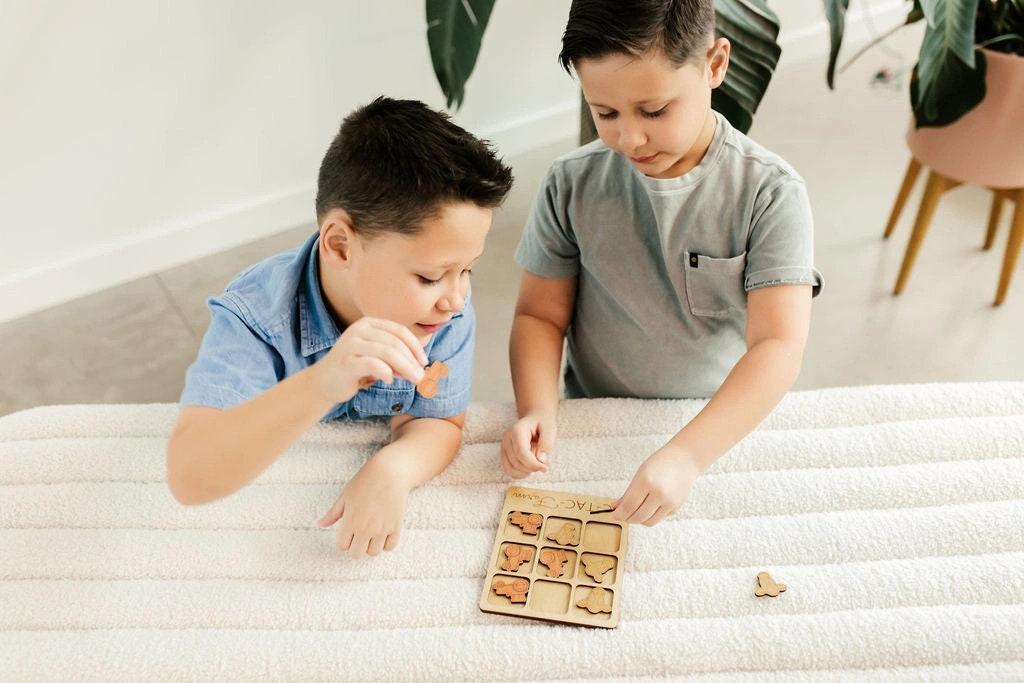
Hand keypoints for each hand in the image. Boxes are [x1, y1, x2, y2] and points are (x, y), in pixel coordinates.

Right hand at [312, 317, 427, 403]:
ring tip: (414, 380)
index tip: (424, 362)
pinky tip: (389, 380)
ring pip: (387, 352)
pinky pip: (372, 364)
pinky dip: (386, 372)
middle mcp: (359, 330)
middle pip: (395, 342)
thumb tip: (421, 367)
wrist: (325, 382)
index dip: (415, 346)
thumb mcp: (378, 359)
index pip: (399, 331)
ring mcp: (350, 344)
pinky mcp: (345, 361)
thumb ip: (397, 359)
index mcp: (369, 324)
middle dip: (412, 360)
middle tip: (421, 376)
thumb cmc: (356, 369)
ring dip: (405, 367)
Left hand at [317, 458, 409, 557]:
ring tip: (371, 534)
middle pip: (356, 554)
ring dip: (370, 545)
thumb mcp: (345, 496)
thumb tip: (320, 524)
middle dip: (355, 546)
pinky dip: (385, 543)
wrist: (390, 472)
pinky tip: (383, 533)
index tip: (348, 532)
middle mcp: (366, 528)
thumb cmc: (365, 481)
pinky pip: (389, 547)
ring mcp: (382, 528)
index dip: (343, 540)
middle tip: (358, 535)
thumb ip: (333, 514)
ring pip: (373, 552)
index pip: (342, 546)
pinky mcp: (396, 526)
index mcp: (350, 521)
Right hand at [500, 410, 555, 477]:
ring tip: (536, 462)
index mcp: (517, 430)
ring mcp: (503, 446)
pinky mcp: (504, 454)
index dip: (533, 464)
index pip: (521, 453)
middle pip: (517, 462)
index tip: (545, 467)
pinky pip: (508, 470)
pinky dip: (520, 473)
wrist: (535, 419)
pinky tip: (529, 467)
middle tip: (544, 463)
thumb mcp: (550, 429)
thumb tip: (541, 460)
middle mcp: (507, 438)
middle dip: (532, 467)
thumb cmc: (543, 423)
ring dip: (526, 471)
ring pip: (511, 468)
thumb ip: (547, 443)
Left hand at [611, 444, 701, 525]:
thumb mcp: (640, 473)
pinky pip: (659, 518)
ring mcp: (669, 502)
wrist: (685, 458)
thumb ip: (628, 493)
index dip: (619, 514)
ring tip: (635, 512)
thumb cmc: (661, 463)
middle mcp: (659, 493)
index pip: (629, 505)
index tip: (614, 515)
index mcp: (646, 481)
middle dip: (627, 519)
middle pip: (638, 517)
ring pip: (649, 522)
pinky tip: (650, 506)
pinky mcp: (676, 507)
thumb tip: (615, 507)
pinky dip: (652, 516)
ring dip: (639, 520)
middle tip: (622, 516)